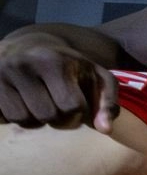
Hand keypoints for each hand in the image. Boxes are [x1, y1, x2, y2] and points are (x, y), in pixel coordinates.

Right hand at [0, 37, 119, 131]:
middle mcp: (22, 64)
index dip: (78, 114)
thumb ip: (107, 102)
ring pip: (23, 120)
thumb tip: (105, 129)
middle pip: (47, 116)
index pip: (71, 107)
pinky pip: (3, 118)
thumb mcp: (95, 77)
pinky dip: (14, 117)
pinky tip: (21, 102)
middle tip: (56, 104)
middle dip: (57, 117)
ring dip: (35, 120)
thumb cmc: (69, 66)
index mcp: (53, 61)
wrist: (30, 44)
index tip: (77, 104)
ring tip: (40, 103)